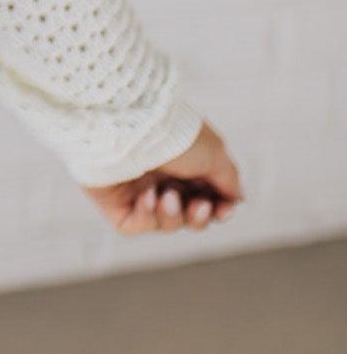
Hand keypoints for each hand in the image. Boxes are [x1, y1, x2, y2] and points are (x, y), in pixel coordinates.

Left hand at [81, 119, 244, 236]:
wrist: (130, 128)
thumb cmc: (173, 135)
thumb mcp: (214, 153)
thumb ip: (228, 179)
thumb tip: (237, 197)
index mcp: (184, 162)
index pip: (206, 197)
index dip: (219, 210)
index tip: (225, 209)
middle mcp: (161, 176)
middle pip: (188, 216)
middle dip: (198, 217)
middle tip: (199, 206)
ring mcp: (136, 189)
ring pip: (166, 223)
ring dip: (172, 215)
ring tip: (167, 195)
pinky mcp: (115, 201)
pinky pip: (137, 225)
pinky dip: (147, 216)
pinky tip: (146, 196)